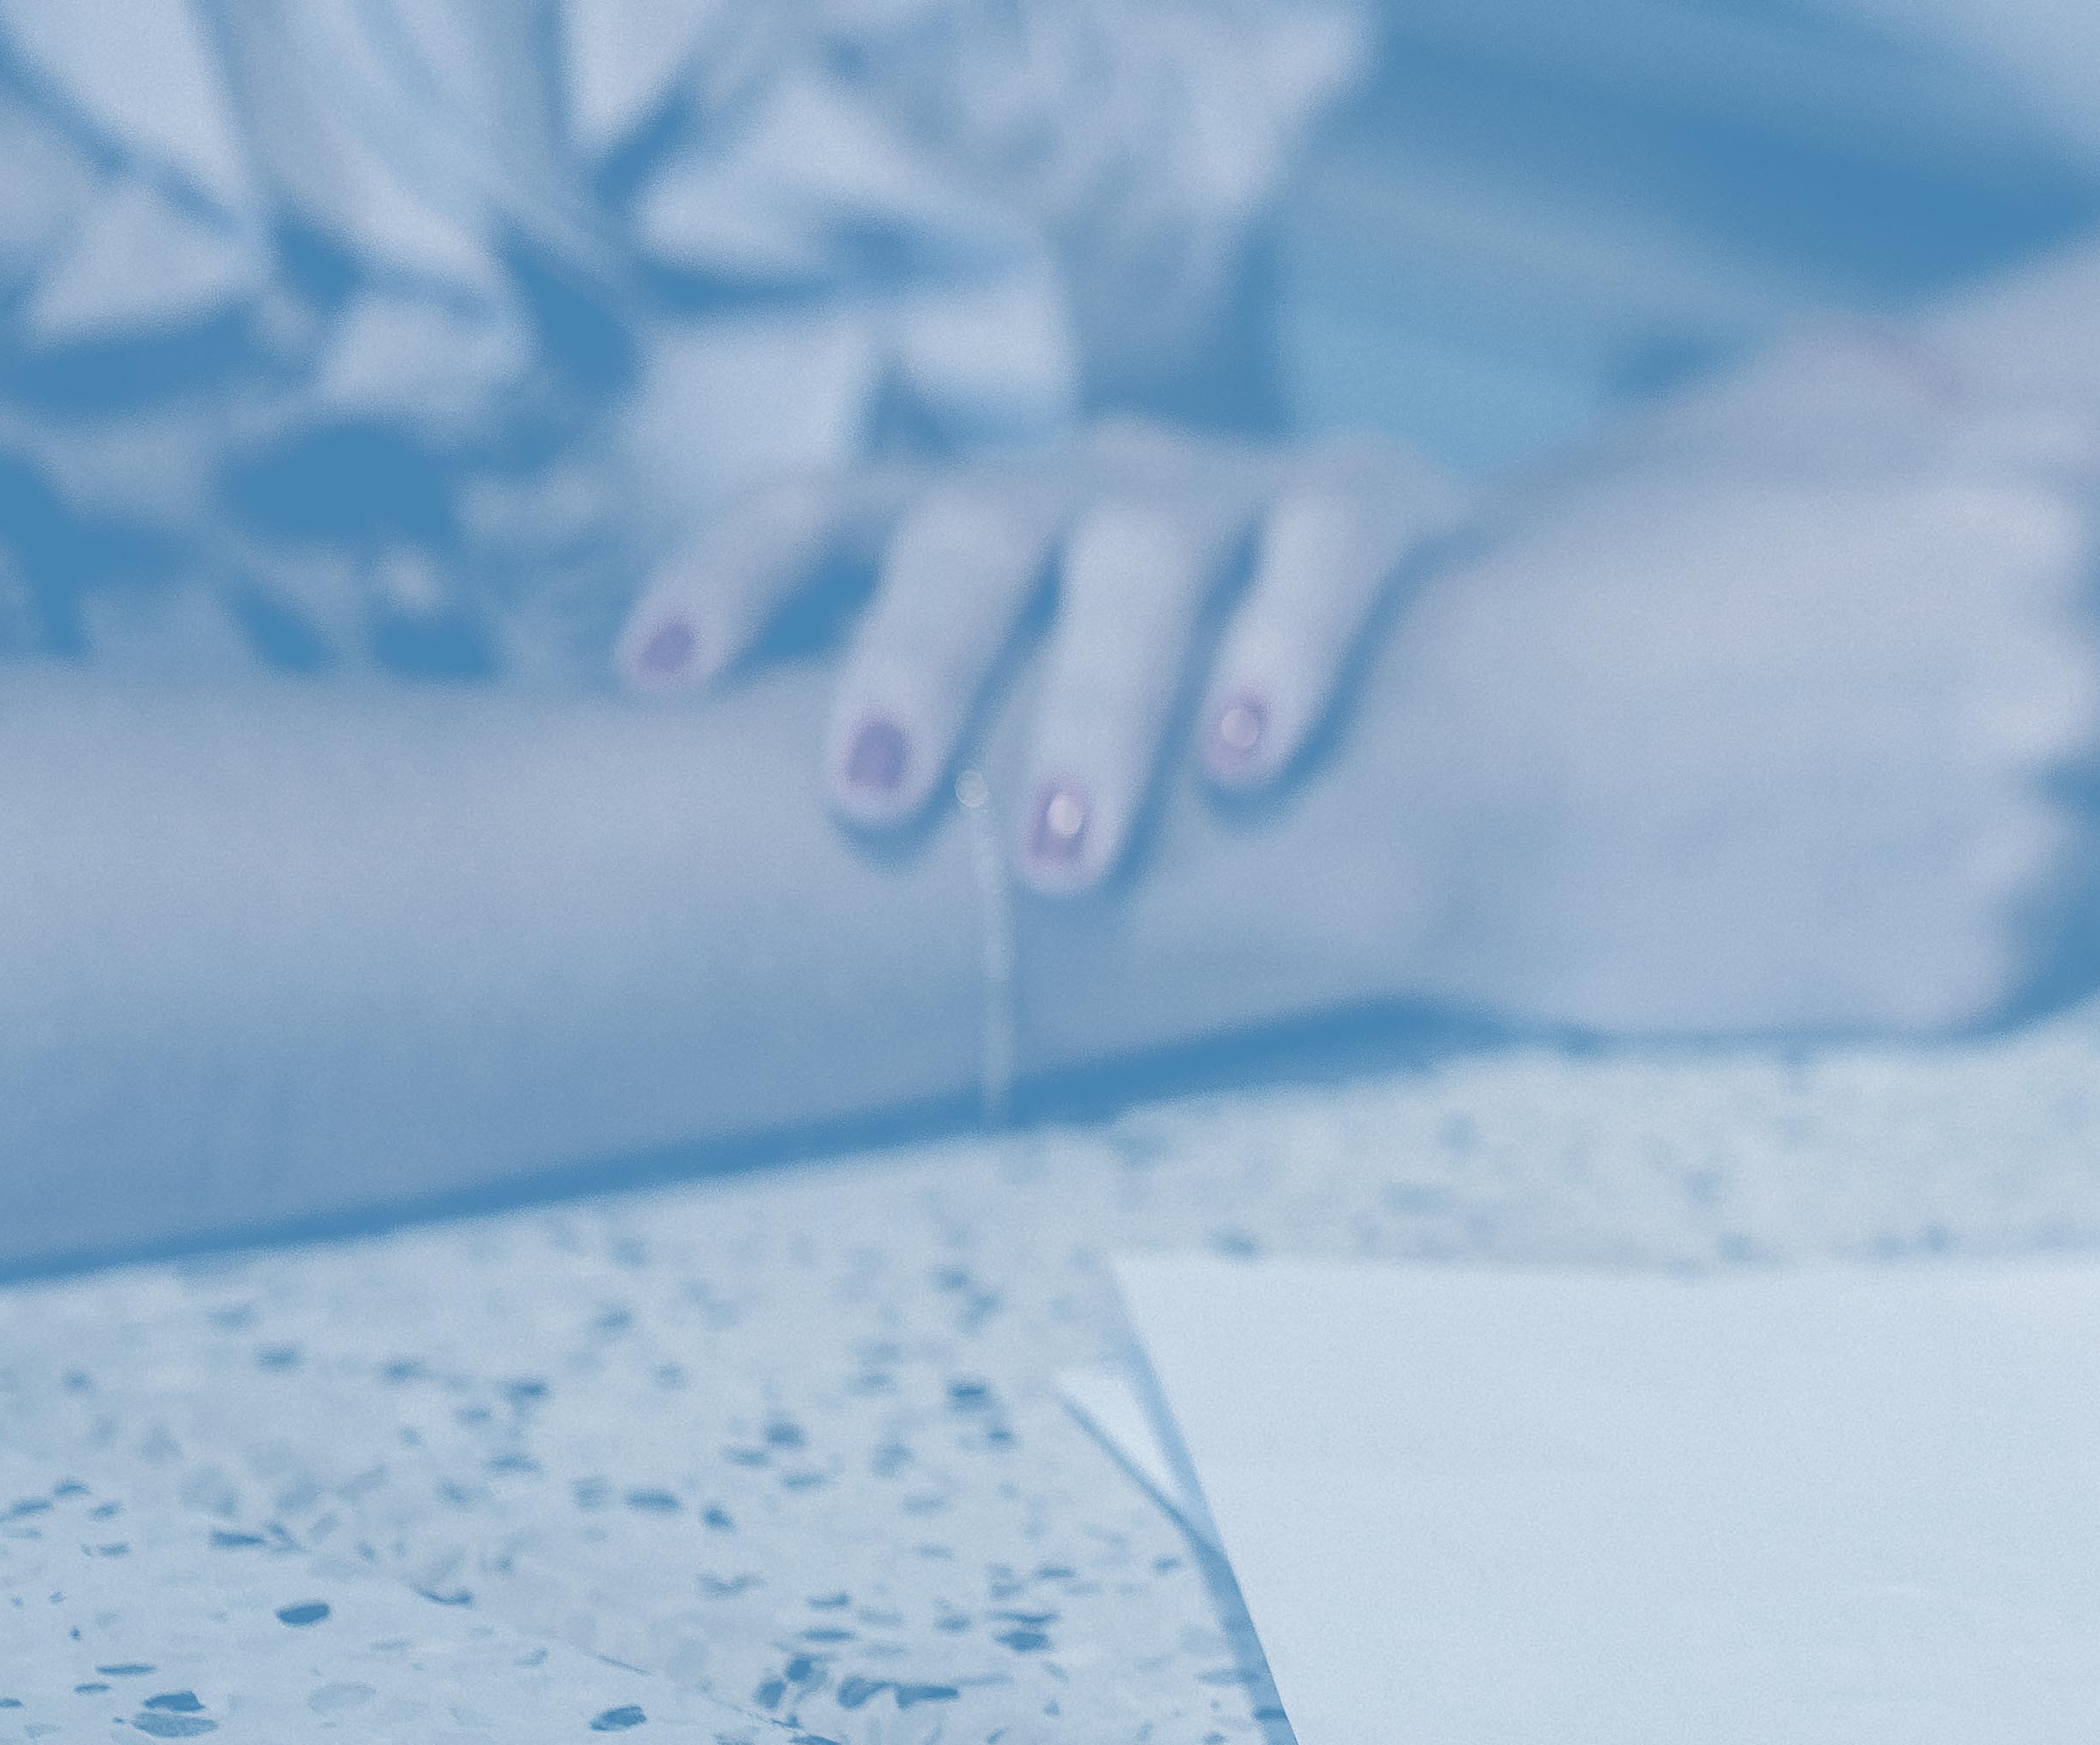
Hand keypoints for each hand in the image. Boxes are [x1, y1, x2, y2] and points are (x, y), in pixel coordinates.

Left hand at [620, 416, 1473, 893]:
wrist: (1448, 630)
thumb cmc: (1185, 711)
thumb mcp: (1039, 702)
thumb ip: (929, 759)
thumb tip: (702, 903)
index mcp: (976, 526)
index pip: (820, 508)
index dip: (728, 576)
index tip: (651, 679)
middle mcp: (1083, 486)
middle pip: (972, 531)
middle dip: (916, 658)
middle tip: (871, 800)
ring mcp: (1230, 489)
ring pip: (1142, 552)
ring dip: (1097, 699)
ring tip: (1070, 854)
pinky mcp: (1374, 503)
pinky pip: (1324, 552)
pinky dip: (1283, 650)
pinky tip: (1248, 763)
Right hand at [1349, 463, 2099, 1038]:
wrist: (1434, 772)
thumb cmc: (1606, 587)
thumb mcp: (1832, 459)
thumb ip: (2052, 464)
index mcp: (2049, 529)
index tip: (2074, 626)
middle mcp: (2071, 682)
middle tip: (1963, 730)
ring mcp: (2033, 840)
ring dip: (2068, 823)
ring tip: (1902, 802)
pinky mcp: (1978, 973)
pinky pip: (2071, 946)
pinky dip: (1999, 915)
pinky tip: (1870, 876)